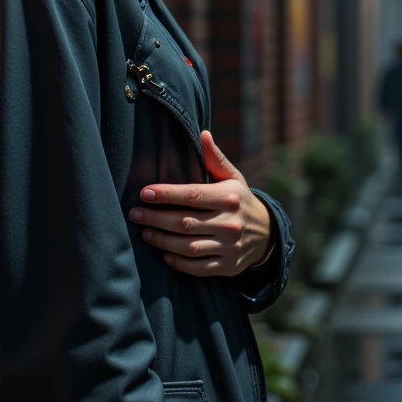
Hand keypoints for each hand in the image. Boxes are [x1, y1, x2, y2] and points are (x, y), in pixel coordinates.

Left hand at [129, 130, 274, 277]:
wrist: (267, 234)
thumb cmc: (239, 200)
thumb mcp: (233, 177)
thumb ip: (215, 158)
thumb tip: (203, 133)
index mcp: (229, 197)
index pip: (192, 195)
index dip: (166, 194)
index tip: (144, 192)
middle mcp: (230, 223)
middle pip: (185, 222)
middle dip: (156, 218)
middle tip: (134, 214)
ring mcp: (230, 247)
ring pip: (188, 246)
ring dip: (162, 241)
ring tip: (145, 232)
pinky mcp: (228, 266)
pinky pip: (198, 267)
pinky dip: (178, 262)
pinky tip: (164, 253)